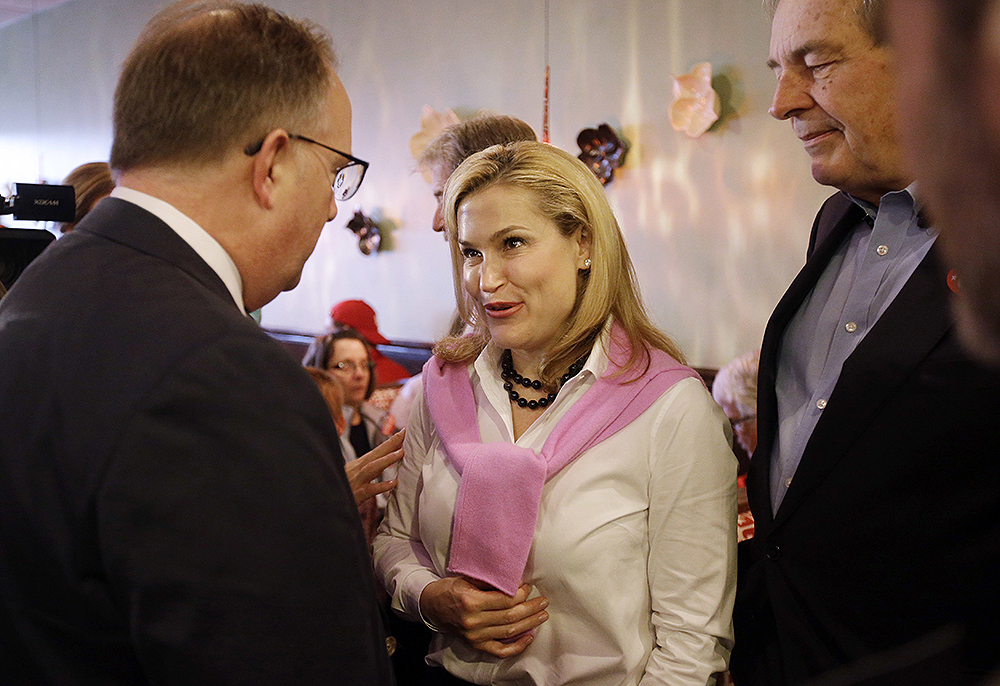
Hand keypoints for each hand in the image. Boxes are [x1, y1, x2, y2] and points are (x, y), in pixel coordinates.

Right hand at [345, 430, 403, 505]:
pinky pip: (370, 489)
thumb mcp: (355, 475)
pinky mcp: (357, 495)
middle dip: (390, 444)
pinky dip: (382, 485)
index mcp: (359, 465)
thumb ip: (370, 468)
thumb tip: (385, 459)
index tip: (403, 432)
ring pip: (372, 468)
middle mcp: (358, 470)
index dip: (390, 442)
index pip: (377, 451)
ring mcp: (357, 481)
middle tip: (404, 435)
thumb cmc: (344, 488)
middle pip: (375, 454)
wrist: (326, 501)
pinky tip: (393, 483)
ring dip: (386, 460)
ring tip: (400, 453)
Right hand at [419, 577, 548, 657]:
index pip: (505, 600)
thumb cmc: (450, 588)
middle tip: (543, 601)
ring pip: (509, 632)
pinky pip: (500, 650)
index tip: (529, 587)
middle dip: (531, 608)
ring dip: (529, 623)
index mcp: (472, 602)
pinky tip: (529, 637)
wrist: (431, 605)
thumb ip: (490, 582)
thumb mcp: (467, 579)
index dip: (521, 594)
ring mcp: (475, 636)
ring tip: (542, 615)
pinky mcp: (476, 645)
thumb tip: (515, 581)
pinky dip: (517, 646)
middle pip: (510, 616)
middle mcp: (474, 621)